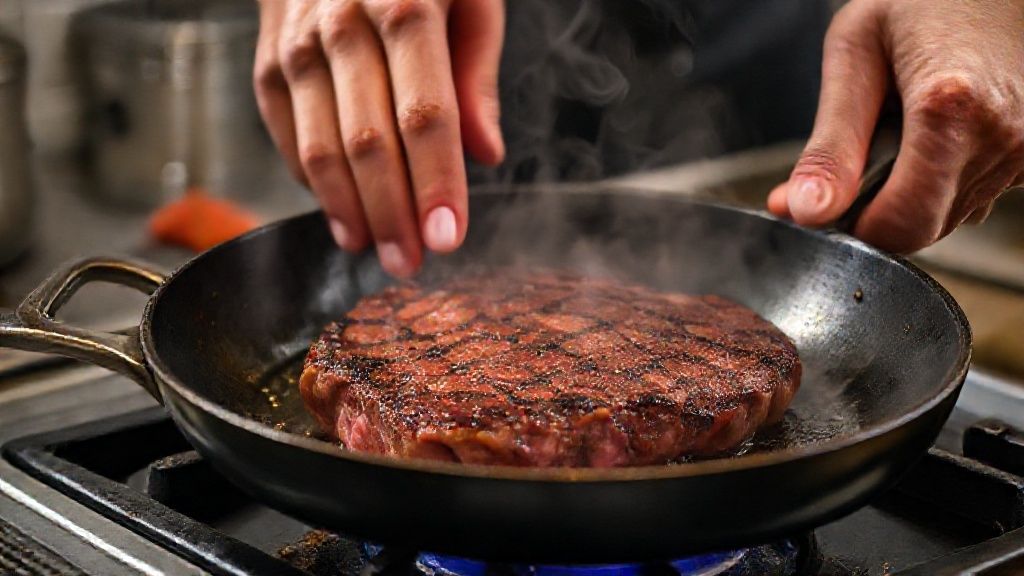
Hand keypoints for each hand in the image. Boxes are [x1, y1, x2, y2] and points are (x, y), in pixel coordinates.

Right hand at [254, 0, 505, 276]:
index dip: (435, 182)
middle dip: (393, 212)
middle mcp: (342, 23)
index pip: (424, 113)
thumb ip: (476, 72)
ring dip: (350, 211)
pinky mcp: (269, 60)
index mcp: (404, 1)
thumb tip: (486, 154)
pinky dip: (312, 182)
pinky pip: (286, 134)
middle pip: (367, 140)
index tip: (448, 237)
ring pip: (319, 146)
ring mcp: (297, 42)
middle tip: (413, 262)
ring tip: (378, 251)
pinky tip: (343, 213)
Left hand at [768, 0, 1023, 252]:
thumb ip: (830, 145)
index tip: (828, 200)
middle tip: (865, 146)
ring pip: (947, 217)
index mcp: (953, 107)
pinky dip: (944, 177)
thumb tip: (806, 213)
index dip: (853, 226)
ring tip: (908, 123)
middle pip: (921, 227)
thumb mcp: (854, 55)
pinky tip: (940, 129)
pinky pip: (973, 195)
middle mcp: (1005, 135)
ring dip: (912, 189)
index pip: (899, 225)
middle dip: (879, 205)